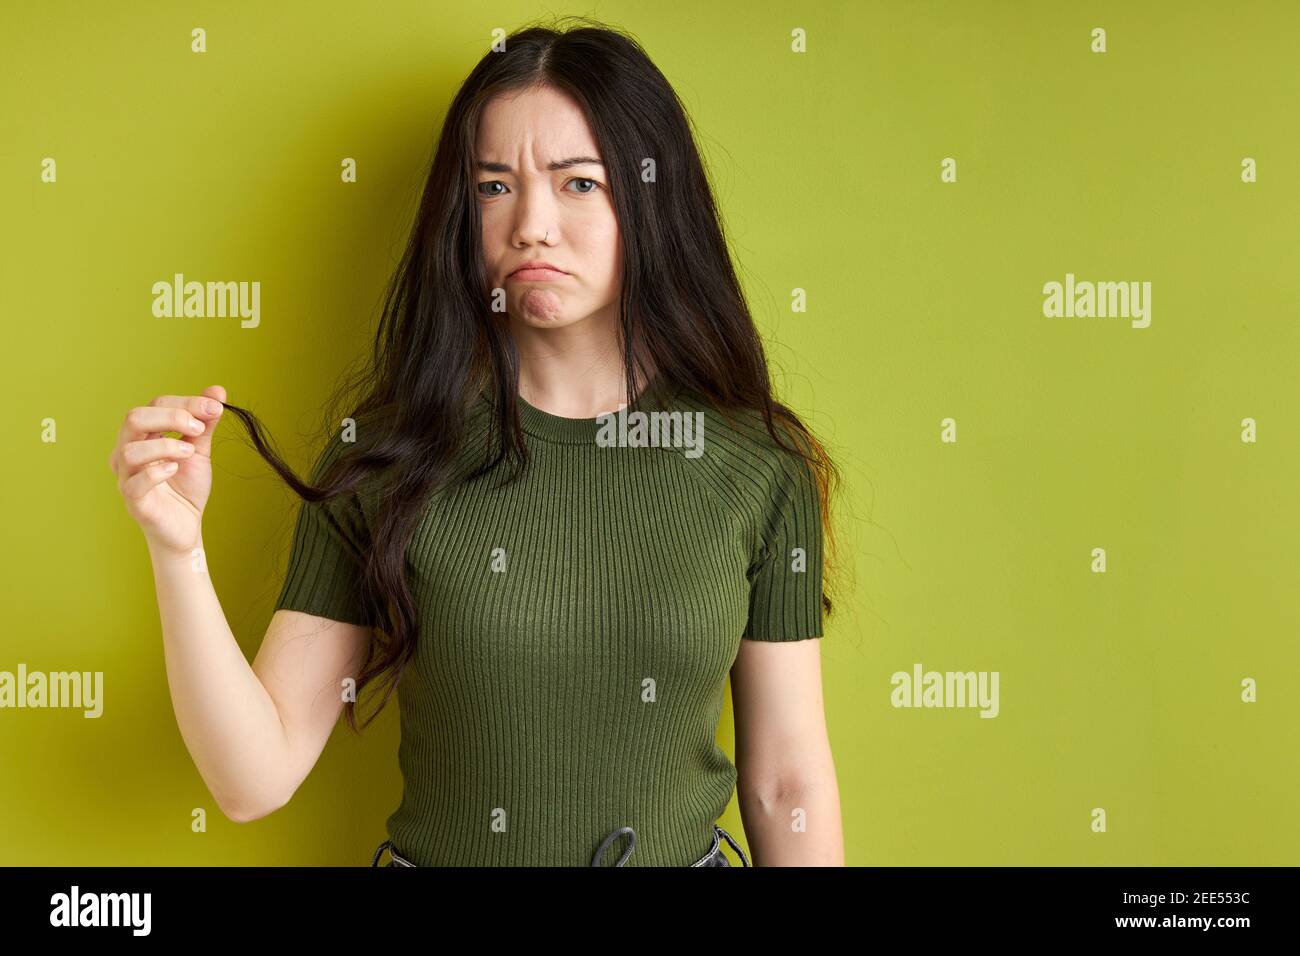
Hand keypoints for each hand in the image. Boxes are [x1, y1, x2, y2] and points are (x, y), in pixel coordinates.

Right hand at [109, 385, 226, 556]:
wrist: (188, 526)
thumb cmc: (186, 487)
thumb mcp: (200, 450)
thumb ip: (205, 423)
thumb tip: (217, 391)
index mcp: (143, 435)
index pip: (155, 405)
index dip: (186, 403)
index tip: (214, 408)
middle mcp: (128, 452)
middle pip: (134, 418)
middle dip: (171, 417)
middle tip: (198, 428)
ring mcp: (127, 477)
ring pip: (129, 450)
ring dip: (165, 446)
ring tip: (189, 452)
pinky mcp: (134, 501)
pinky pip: (134, 483)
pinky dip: (156, 472)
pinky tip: (175, 470)